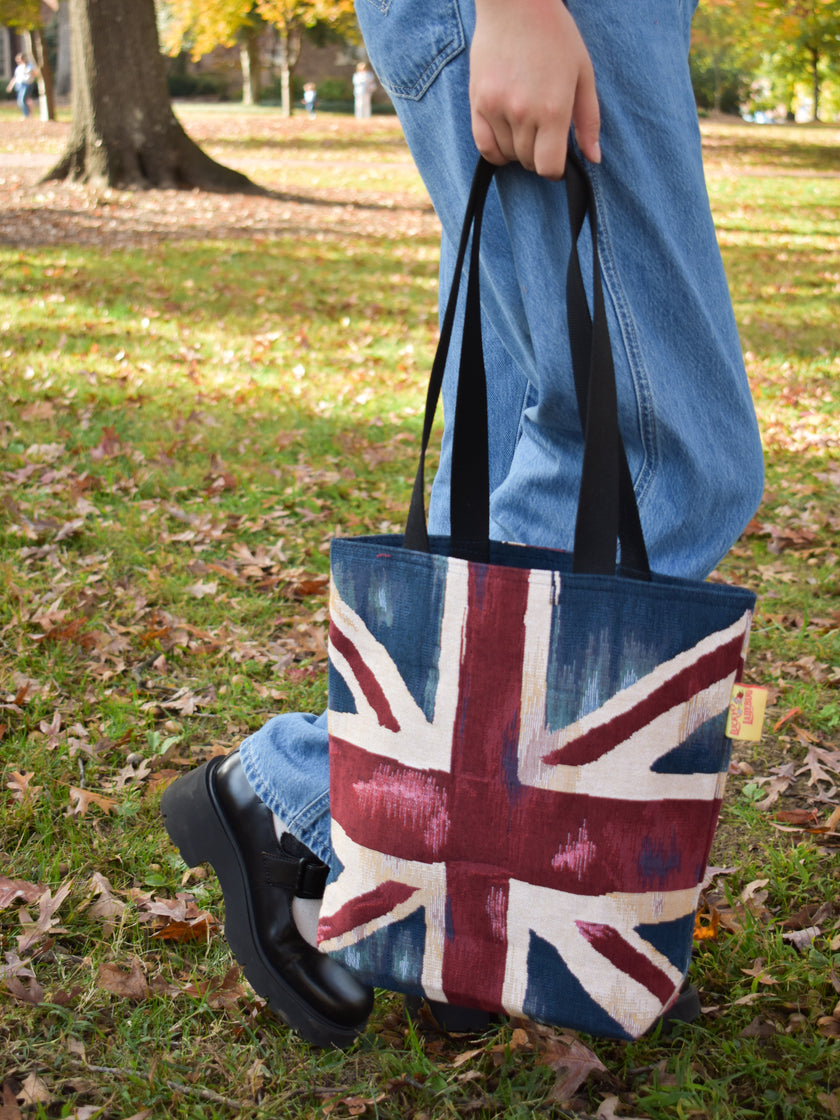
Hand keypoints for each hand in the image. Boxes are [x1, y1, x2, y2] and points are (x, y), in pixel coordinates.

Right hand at [469, 0, 600, 178]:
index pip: (549, 166)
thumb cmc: (555, 35)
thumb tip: (593, 159)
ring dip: (517, 150)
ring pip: (507, 154)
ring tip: (525, 127)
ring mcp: (497, 108)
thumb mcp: (583, 74)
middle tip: (543, 135)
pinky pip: (484, 146)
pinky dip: (495, 150)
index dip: (555, 169)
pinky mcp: (478, 103)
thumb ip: (588, 121)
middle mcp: (523, 113)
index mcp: (554, 109)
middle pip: (528, 161)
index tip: (557, 160)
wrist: (516, 4)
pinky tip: (505, 138)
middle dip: (538, 156)